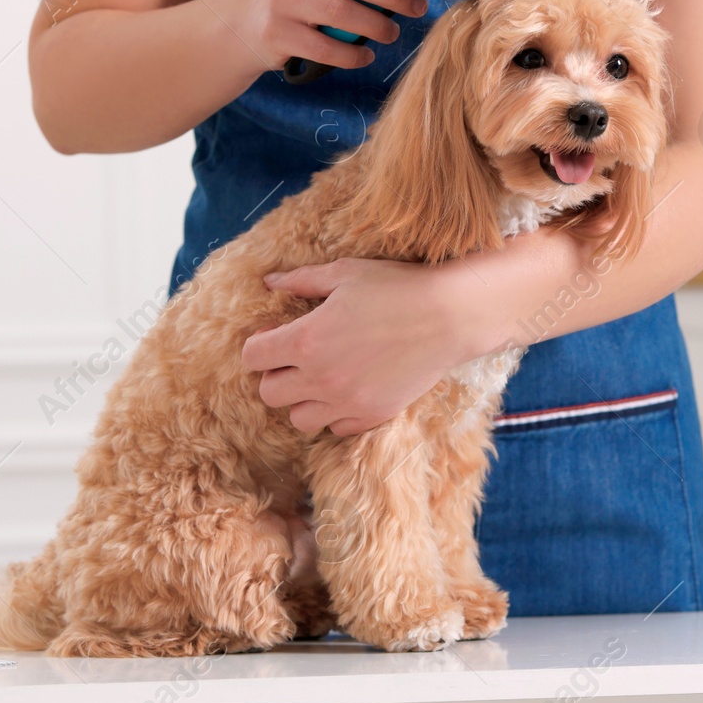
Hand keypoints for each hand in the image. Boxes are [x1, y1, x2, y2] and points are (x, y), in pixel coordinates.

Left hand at [242, 258, 486, 435]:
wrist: (449, 317)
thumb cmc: (396, 287)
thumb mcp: (345, 274)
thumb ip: (301, 280)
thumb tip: (270, 281)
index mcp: (305, 340)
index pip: (253, 357)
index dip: (260, 346)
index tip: (276, 337)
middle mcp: (319, 377)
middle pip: (269, 394)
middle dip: (276, 375)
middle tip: (296, 360)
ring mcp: (346, 401)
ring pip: (298, 420)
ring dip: (303, 401)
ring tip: (321, 380)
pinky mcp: (372, 415)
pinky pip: (336, 428)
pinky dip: (335, 414)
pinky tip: (348, 390)